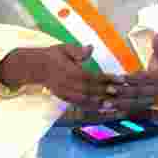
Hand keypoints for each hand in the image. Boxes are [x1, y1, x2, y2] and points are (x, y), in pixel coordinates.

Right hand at [0, 45, 122, 108]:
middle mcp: (68, 84)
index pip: (91, 76)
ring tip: (115, 104)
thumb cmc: (53, 55)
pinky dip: (91, 108)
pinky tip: (102, 109)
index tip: (120, 79)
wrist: (35, 67)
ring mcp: (66, 93)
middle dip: (106, 92)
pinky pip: (80, 105)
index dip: (106, 79)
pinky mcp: (64, 98)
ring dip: (100, 103)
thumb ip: (77, 50)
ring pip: (85, 101)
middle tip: (122, 93)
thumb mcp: (64, 48)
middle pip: (90, 90)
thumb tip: (90, 48)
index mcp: (70, 71)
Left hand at [103, 68, 157, 112]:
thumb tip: (157, 35)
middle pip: (138, 93)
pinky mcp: (144, 107)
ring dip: (119, 104)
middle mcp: (155, 92)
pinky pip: (132, 111)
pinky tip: (107, 111)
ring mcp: (150, 101)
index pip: (144, 79)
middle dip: (123, 92)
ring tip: (105, 103)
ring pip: (134, 104)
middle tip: (108, 89)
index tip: (120, 77)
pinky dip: (120, 111)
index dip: (132, 79)